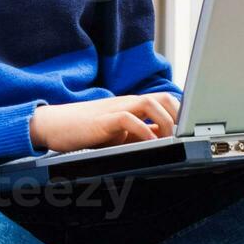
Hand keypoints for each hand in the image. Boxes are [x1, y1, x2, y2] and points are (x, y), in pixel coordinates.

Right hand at [28, 92, 180, 152]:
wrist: (52, 125)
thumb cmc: (83, 131)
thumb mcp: (117, 135)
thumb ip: (139, 136)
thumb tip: (164, 143)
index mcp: (132, 106)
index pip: (166, 102)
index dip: (183, 114)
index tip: (192, 132)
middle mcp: (127, 103)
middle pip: (164, 98)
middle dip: (179, 116)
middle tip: (183, 137)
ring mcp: (115, 109)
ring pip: (150, 104)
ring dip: (165, 122)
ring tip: (171, 141)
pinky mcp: (104, 120)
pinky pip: (129, 119)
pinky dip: (143, 131)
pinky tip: (149, 144)